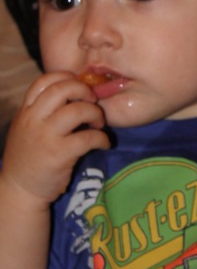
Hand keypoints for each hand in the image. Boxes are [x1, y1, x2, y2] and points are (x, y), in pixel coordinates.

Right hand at [2, 72, 109, 204]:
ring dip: (96, 113)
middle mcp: (33, 120)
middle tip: (93, 101)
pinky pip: (88, 137)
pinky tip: (104, 143)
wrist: (20, 191)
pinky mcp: (59, 155)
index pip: (44, 81)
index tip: (79, 85)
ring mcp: (45, 137)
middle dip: (84, 90)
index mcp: (25, 111)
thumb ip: (42, 110)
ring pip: (78, 110)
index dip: (66, 77)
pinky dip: (102, 138)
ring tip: (99, 123)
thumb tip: (74, 92)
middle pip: (63, 89)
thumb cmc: (28, 158)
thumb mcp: (26, 128)